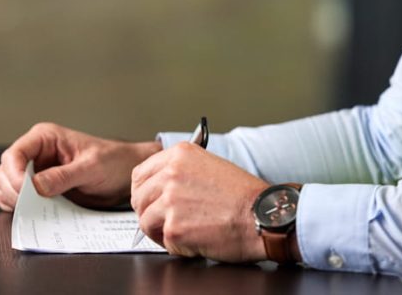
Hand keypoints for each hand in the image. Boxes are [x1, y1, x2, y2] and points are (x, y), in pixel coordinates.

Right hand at [0, 122, 161, 211]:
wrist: (126, 175)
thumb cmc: (113, 162)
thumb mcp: (91, 168)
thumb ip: (63, 176)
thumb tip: (35, 186)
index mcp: (44, 138)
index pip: (13, 154)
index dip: (13, 174)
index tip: (24, 193)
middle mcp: (36, 153)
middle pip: (4, 172)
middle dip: (13, 190)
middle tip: (31, 205)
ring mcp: (35, 172)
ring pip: (6, 186)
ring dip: (15, 201)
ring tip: (36, 209)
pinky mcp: (39, 190)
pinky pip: (17, 200)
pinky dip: (20, 209)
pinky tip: (35, 213)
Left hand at [130, 142, 270, 262]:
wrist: (262, 216)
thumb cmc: (243, 195)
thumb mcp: (210, 165)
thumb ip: (180, 171)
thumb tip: (158, 185)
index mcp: (178, 155)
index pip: (140, 174)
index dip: (143, 191)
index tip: (149, 200)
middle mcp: (170, 174)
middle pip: (139, 198)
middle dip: (150, 212)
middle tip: (165, 221)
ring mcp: (170, 201)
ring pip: (145, 221)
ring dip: (161, 230)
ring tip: (184, 232)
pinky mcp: (175, 228)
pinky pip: (163, 241)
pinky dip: (177, 245)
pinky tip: (196, 239)